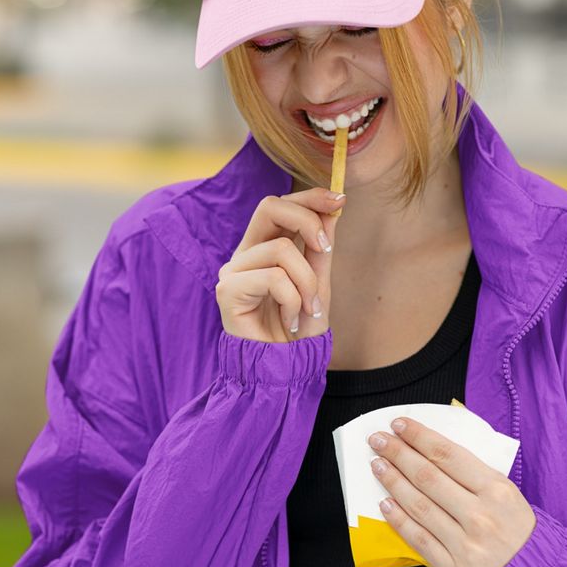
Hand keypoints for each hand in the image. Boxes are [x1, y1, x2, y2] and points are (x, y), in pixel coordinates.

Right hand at [215, 187, 345, 343]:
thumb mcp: (318, 283)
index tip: (339, 199)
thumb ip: (319, 249)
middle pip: (269, 206)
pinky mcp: (227, 291)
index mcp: (262, 247)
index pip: (280, 205)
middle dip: (306, 219)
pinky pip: (273, 278)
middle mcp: (245, 254)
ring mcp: (232, 271)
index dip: (309, 196)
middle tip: (325, 248)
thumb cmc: (298, 329)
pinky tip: (290, 319)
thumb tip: (331, 210)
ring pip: (280, 248)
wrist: (284, 369)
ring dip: (307, 280)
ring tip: (309, 307)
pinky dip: (292, 299)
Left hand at [367, 416, 535, 566]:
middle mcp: (481, 516)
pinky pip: (420, 540)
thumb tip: (428, 447)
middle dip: (398, 454)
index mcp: (496, 490)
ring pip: (420, 507)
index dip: (419, 437)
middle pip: (428, 477)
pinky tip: (385, 503)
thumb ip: (472, 472)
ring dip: (393, 482)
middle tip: (378, 440)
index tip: (399, 424)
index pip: (448, 455)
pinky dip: (399, 520)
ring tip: (378, 465)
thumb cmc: (515, 525)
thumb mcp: (505, 490)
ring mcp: (467, 545)